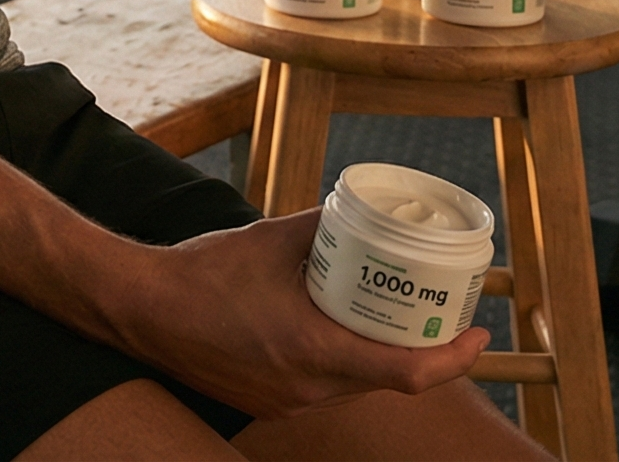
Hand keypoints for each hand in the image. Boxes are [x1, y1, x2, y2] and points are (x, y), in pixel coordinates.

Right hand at [105, 211, 491, 420]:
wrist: (141, 309)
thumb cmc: (203, 273)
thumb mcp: (272, 239)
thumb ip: (324, 228)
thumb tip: (362, 212)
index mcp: (314, 349)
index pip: (409, 373)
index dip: (454, 358)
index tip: (477, 332)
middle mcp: (306, 389)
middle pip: (387, 379)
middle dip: (422, 352)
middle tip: (437, 316)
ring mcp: (287, 404)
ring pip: (356, 386)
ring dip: (379, 357)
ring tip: (389, 320)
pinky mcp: (269, 406)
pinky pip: (325, 390)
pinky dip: (341, 363)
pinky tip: (334, 333)